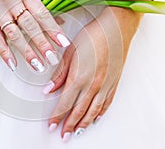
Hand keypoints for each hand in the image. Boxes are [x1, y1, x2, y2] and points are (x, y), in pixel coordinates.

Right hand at [0, 0, 69, 71]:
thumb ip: (38, 7)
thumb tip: (60, 22)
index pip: (41, 12)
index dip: (53, 28)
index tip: (63, 42)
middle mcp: (11, 0)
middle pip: (29, 24)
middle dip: (42, 43)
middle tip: (52, 58)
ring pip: (14, 34)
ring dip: (26, 51)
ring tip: (37, 65)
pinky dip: (5, 52)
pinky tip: (13, 64)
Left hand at [43, 7, 142, 141]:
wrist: (116, 29)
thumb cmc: (93, 36)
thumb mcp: (70, 53)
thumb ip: (60, 74)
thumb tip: (49, 89)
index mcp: (79, 77)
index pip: (65, 103)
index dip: (57, 116)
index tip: (51, 125)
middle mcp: (93, 85)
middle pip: (79, 111)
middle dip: (69, 125)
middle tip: (63, 135)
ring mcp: (105, 85)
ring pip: (93, 111)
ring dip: (84, 124)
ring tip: (77, 132)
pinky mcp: (114, 83)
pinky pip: (106, 103)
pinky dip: (100, 113)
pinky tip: (96, 119)